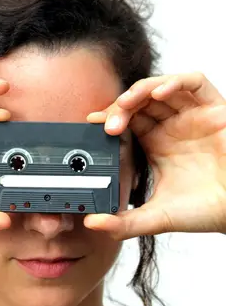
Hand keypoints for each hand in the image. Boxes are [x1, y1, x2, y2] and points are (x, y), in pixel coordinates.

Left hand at [84, 72, 225, 239]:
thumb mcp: (157, 217)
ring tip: (126, 103)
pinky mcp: (215, 110)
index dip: (108, 117)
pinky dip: (175, 81)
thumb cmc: (205, 211)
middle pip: (139, 101)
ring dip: (140, 90)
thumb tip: (93, 224)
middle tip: (108, 123)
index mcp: (156, 143)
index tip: (92, 124)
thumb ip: (124, 223)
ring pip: (161, 87)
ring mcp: (192, 115)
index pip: (127, 120)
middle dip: (120, 106)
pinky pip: (195, 83)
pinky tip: (158, 94)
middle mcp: (172, 126)